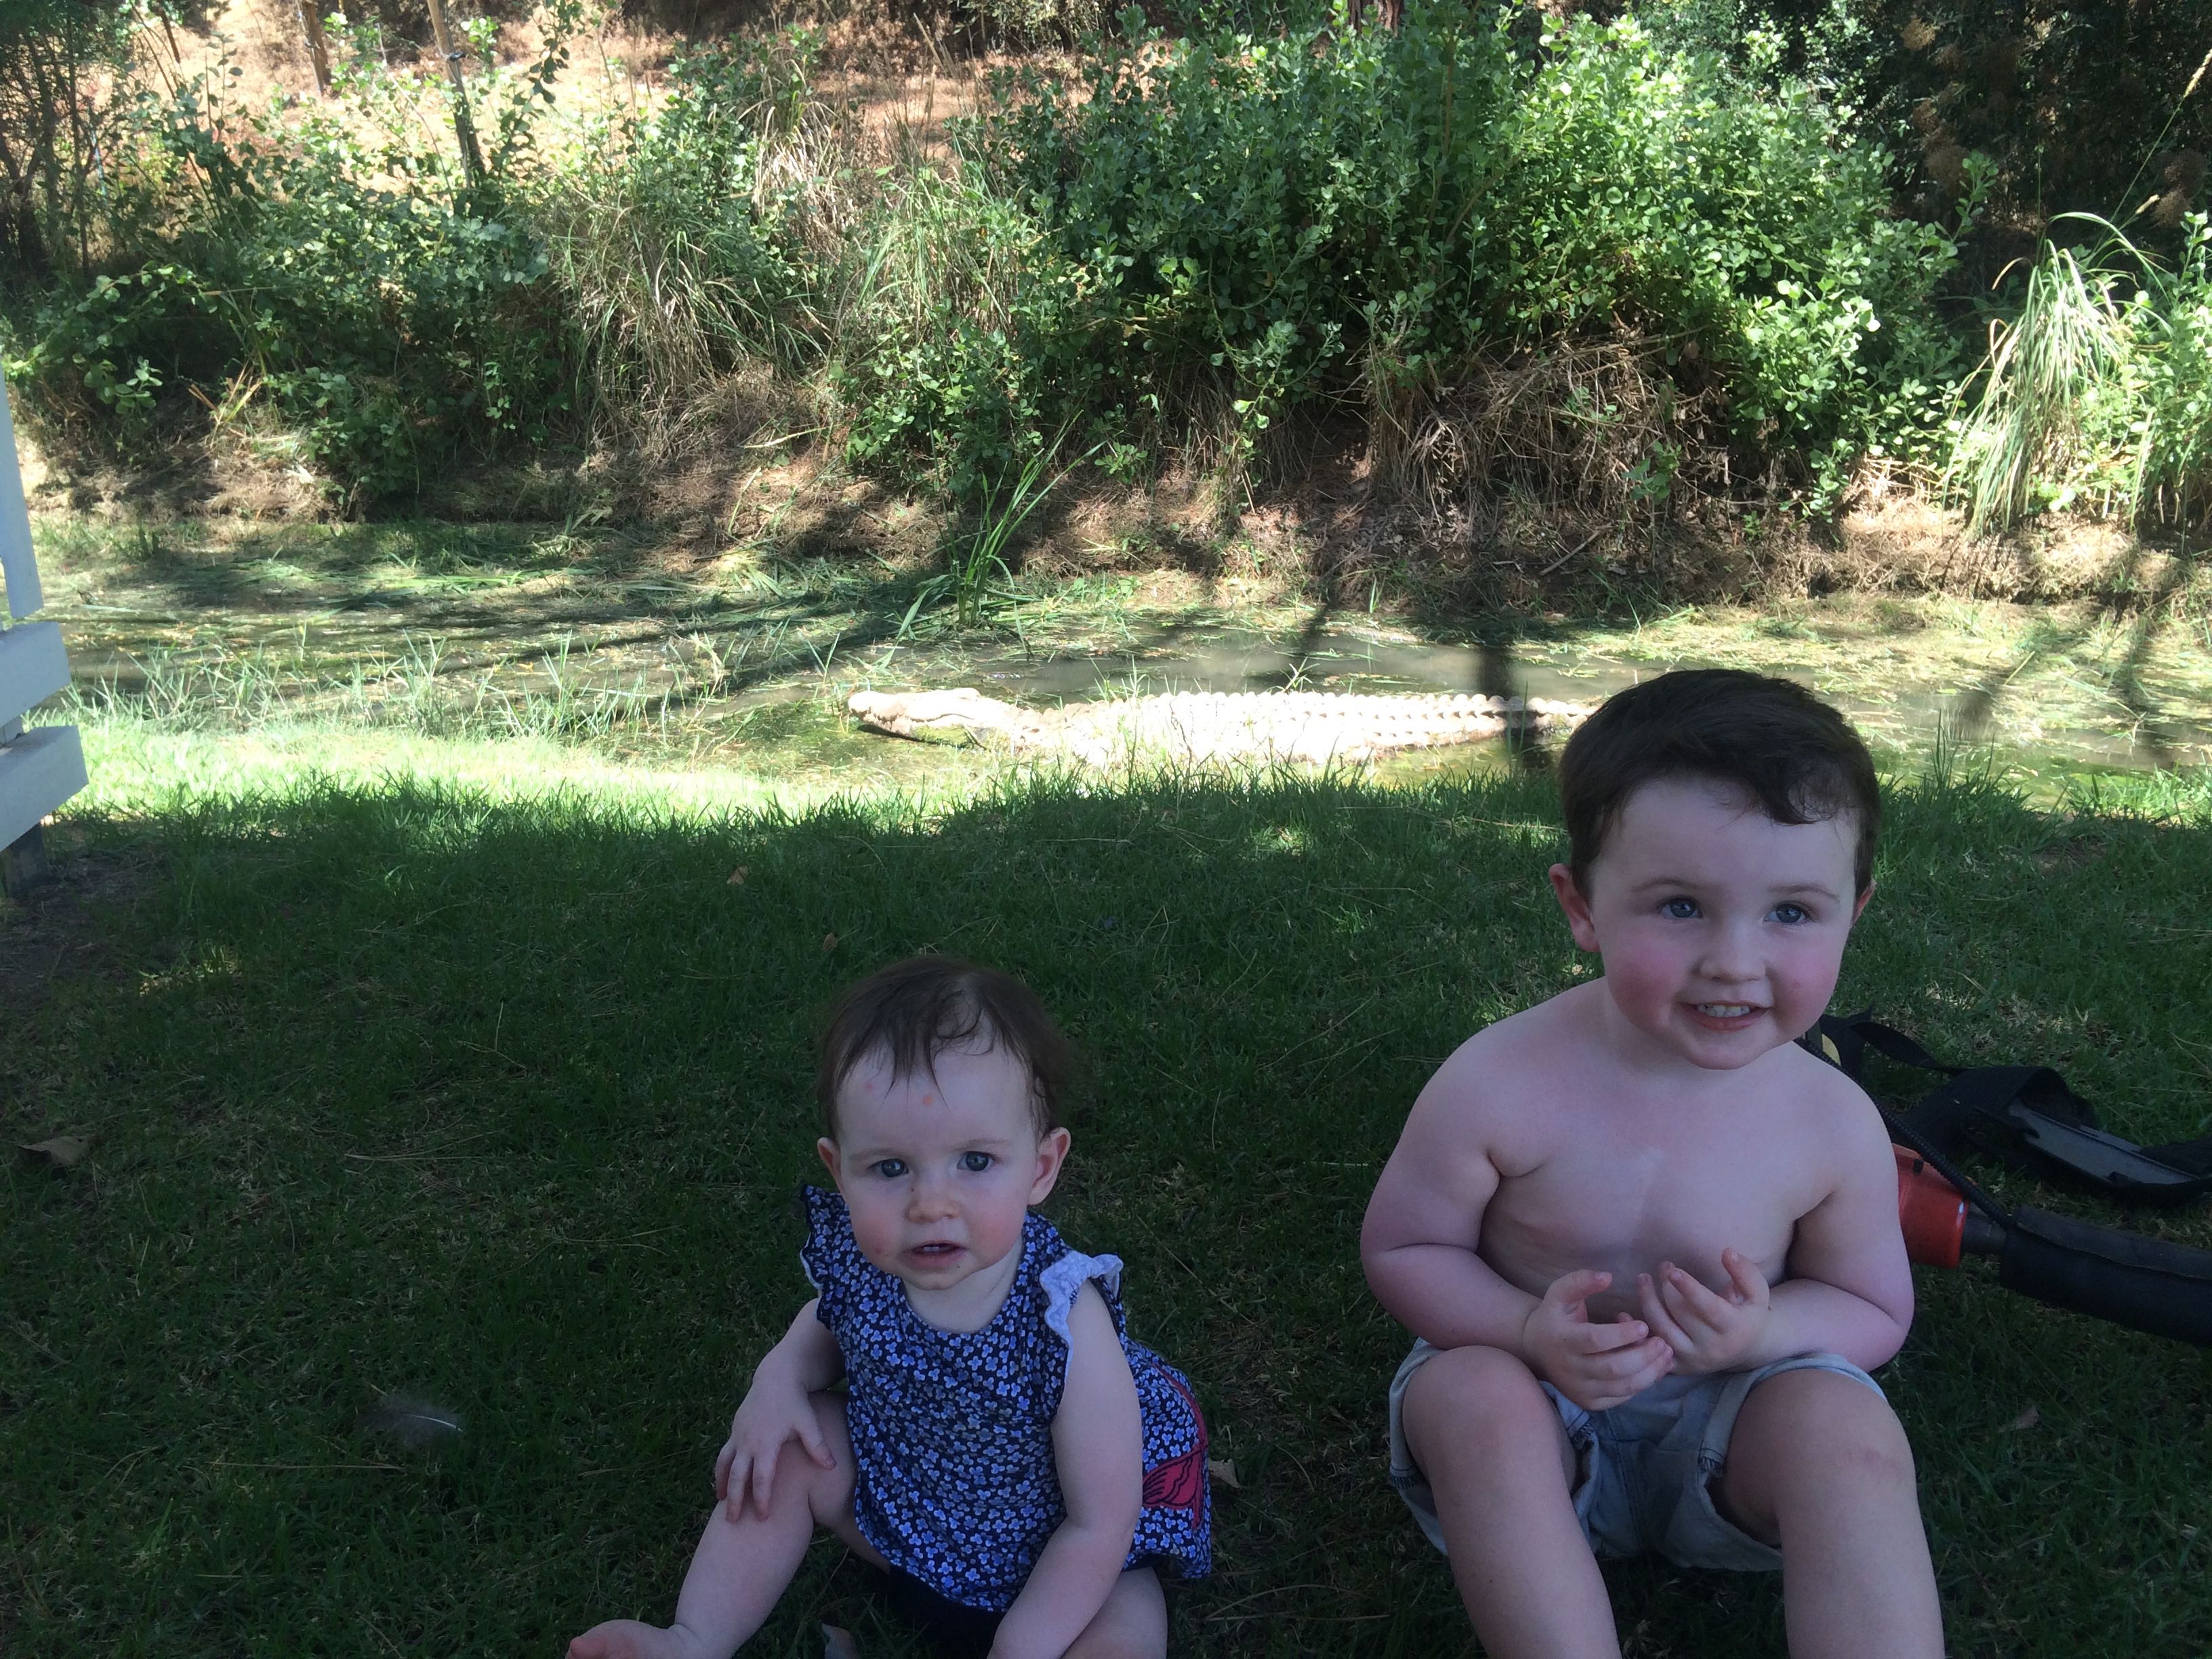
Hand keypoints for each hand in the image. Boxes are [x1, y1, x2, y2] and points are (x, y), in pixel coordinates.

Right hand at [712, 1365, 834, 1521]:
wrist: (776, 1377)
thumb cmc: (795, 1401)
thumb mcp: (808, 1422)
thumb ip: (817, 1445)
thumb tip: (831, 1467)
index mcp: (766, 1443)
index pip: (762, 1478)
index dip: (762, 1499)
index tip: (764, 1518)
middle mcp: (747, 1442)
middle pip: (737, 1477)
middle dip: (735, 1500)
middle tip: (732, 1523)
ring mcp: (738, 1436)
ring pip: (724, 1465)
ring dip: (722, 1485)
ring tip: (721, 1504)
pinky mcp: (735, 1431)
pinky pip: (724, 1454)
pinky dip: (721, 1470)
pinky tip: (722, 1482)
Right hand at [1519, 1268, 1675, 1410]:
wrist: (1536, 1349)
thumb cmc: (1554, 1316)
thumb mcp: (1559, 1293)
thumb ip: (1581, 1281)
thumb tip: (1607, 1276)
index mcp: (1562, 1339)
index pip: (1595, 1340)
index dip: (1622, 1335)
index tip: (1644, 1326)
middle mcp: (1570, 1369)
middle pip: (1612, 1368)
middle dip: (1643, 1356)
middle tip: (1662, 1342)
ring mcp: (1580, 1389)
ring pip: (1621, 1387)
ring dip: (1649, 1373)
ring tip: (1666, 1355)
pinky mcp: (1590, 1402)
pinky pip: (1621, 1397)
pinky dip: (1642, 1384)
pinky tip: (1656, 1369)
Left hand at [1635, 1249, 1770, 1376]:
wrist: (1747, 1348)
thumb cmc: (1749, 1312)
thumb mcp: (1757, 1292)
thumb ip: (1745, 1271)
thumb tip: (1727, 1252)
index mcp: (1733, 1328)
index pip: (1708, 1308)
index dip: (1690, 1289)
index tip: (1672, 1270)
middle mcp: (1712, 1347)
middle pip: (1681, 1316)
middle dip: (1666, 1288)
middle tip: (1662, 1266)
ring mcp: (1693, 1359)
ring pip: (1662, 1331)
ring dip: (1648, 1304)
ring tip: (1643, 1280)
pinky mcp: (1678, 1367)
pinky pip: (1652, 1352)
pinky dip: (1635, 1335)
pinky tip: (1623, 1315)